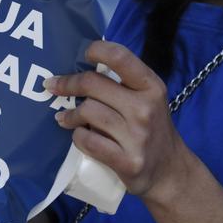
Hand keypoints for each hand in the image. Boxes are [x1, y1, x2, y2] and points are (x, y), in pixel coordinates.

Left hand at [44, 41, 194, 202]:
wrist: (169, 171)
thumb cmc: (153, 129)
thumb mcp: (149, 99)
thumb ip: (124, 85)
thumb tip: (82, 70)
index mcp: (151, 87)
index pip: (120, 57)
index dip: (97, 50)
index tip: (84, 55)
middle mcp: (145, 108)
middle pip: (93, 84)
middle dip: (67, 84)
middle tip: (53, 86)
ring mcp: (137, 136)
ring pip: (87, 112)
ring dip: (70, 115)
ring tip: (64, 117)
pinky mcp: (127, 161)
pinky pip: (88, 141)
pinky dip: (77, 137)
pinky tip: (78, 136)